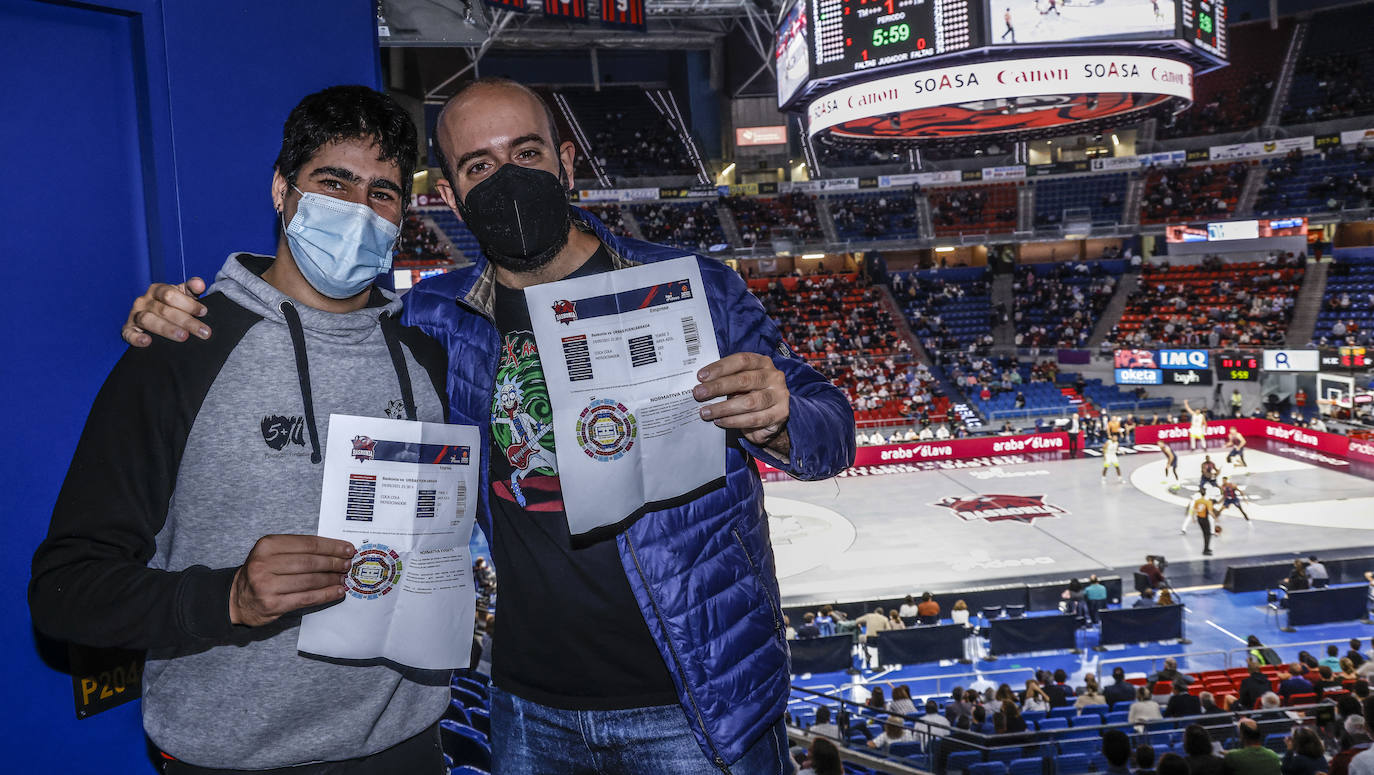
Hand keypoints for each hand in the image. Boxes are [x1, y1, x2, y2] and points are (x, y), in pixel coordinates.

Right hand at [122, 277, 209, 346]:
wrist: (156, 317)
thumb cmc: (172, 305)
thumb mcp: (182, 294)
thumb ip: (192, 288)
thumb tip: (199, 284)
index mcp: (157, 290)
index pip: (170, 294)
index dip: (188, 303)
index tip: (203, 312)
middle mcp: (144, 301)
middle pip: (163, 309)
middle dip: (186, 321)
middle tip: (203, 332)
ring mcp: (134, 315)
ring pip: (148, 320)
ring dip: (167, 329)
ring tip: (184, 336)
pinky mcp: (128, 329)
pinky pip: (129, 333)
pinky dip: (137, 338)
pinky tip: (148, 341)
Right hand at [229, 535, 356, 626]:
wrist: (236, 598)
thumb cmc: (262, 572)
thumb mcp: (272, 553)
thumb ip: (299, 549)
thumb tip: (336, 551)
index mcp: (267, 545)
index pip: (308, 544)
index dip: (331, 546)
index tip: (348, 548)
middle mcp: (264, 564)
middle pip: (310, 562)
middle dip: (334, 563)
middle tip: (348, 564)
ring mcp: (267, 585)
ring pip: (310, 580)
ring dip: (332, 579)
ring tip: (344, 578)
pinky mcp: (272, 604)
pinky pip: (306, 598)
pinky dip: (325, 595)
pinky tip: (337, 591)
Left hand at [693, 352, 790, 455]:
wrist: (772, 417)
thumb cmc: (751, 394)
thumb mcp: (740, 382)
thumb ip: (727, 379)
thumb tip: (702, 384)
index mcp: (763, 362)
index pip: (741, 360)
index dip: (720, 367)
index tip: (701, 376)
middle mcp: (773, 376)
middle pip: (744, 380)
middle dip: (718, 387)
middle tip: (699, 394)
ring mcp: (779, 395)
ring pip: (749, 402)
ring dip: (724, 408)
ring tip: (706, 412)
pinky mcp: (780, 414)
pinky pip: (754, 419)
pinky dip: (734, 421)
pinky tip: (720, 421)